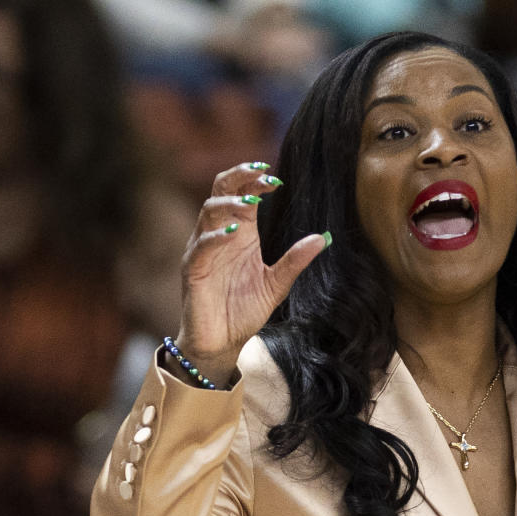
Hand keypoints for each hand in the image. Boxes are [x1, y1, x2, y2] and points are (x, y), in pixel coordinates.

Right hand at [176, 162, 328, 383]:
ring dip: (230, 204)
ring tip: (251, 203)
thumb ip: (295, 261)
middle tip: (261, 172)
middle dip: (239, 176)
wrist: (222, 343)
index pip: (243, 193)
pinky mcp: (193, 270)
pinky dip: (215, 238)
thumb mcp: (276, 285)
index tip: (276, 180)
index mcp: (240, 233)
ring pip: (208, 212)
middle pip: (221, 190)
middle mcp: (219, 235)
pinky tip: (233, 234)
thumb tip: (323, 238)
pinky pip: (201, 247)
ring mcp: (203, 250)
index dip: (255, 181)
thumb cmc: (244, 312)